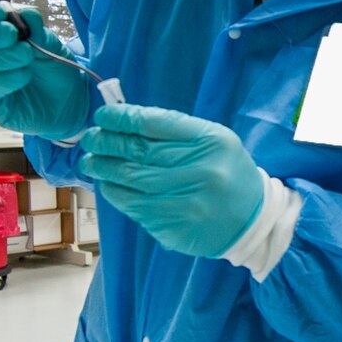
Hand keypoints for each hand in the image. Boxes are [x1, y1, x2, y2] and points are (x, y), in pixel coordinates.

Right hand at [0, 0, 90, 140]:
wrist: (64, 98)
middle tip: (13, 34)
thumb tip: (26, 15)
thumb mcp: (47, 41)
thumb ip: (36, 28)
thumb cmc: (47, 65)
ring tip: (27, 55)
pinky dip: (7, 79)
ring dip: (4, 57)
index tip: (0, 12)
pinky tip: (24, 74)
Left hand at [79, 104, 265, 258]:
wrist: (250, 221)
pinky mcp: (174, 225)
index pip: (155, 123)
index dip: (123, 118)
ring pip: (131, 179)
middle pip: (140, 150)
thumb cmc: (225, 173)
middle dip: (107, 142)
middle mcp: (201, 169)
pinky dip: (115, 193)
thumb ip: (174, 130)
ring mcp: (186, 200)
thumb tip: (126, 121)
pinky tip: (108, 184)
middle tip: (91, 138)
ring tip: (91, 161)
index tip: (103, 116)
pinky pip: (133, 205)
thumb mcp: (213, 141)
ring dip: (104, 168)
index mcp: (211, 141)